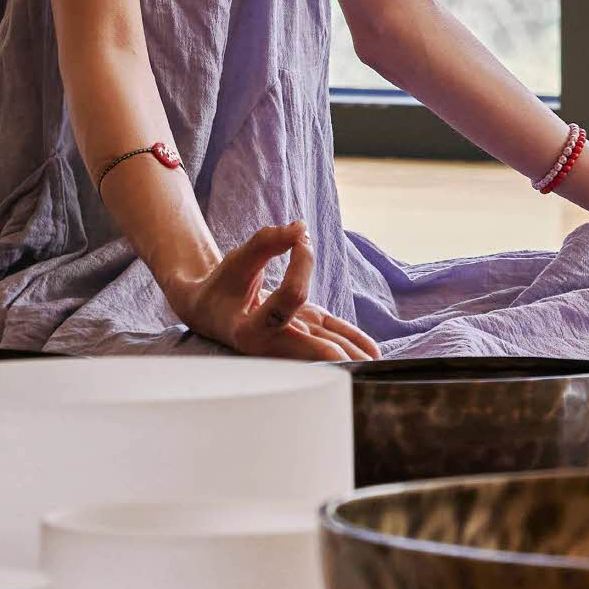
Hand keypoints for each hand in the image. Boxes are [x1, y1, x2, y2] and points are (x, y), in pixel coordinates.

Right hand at [169, 221, 380, 361]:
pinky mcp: (303, 334)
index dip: (301, 265)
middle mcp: (270, 344)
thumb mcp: (238, 261)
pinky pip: (329, 337)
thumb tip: (300, 228)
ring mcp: (289, 342)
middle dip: (335, 352)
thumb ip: (267, 242)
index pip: (289, 299)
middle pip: (309, 347)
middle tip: (364, 360)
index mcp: (249, 329)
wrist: (211, 311)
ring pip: (325, 348)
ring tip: (377, 359)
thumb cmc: (223, 286)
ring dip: (351, 353)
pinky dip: (351, 342)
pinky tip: (372, 353)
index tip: (301, 239)